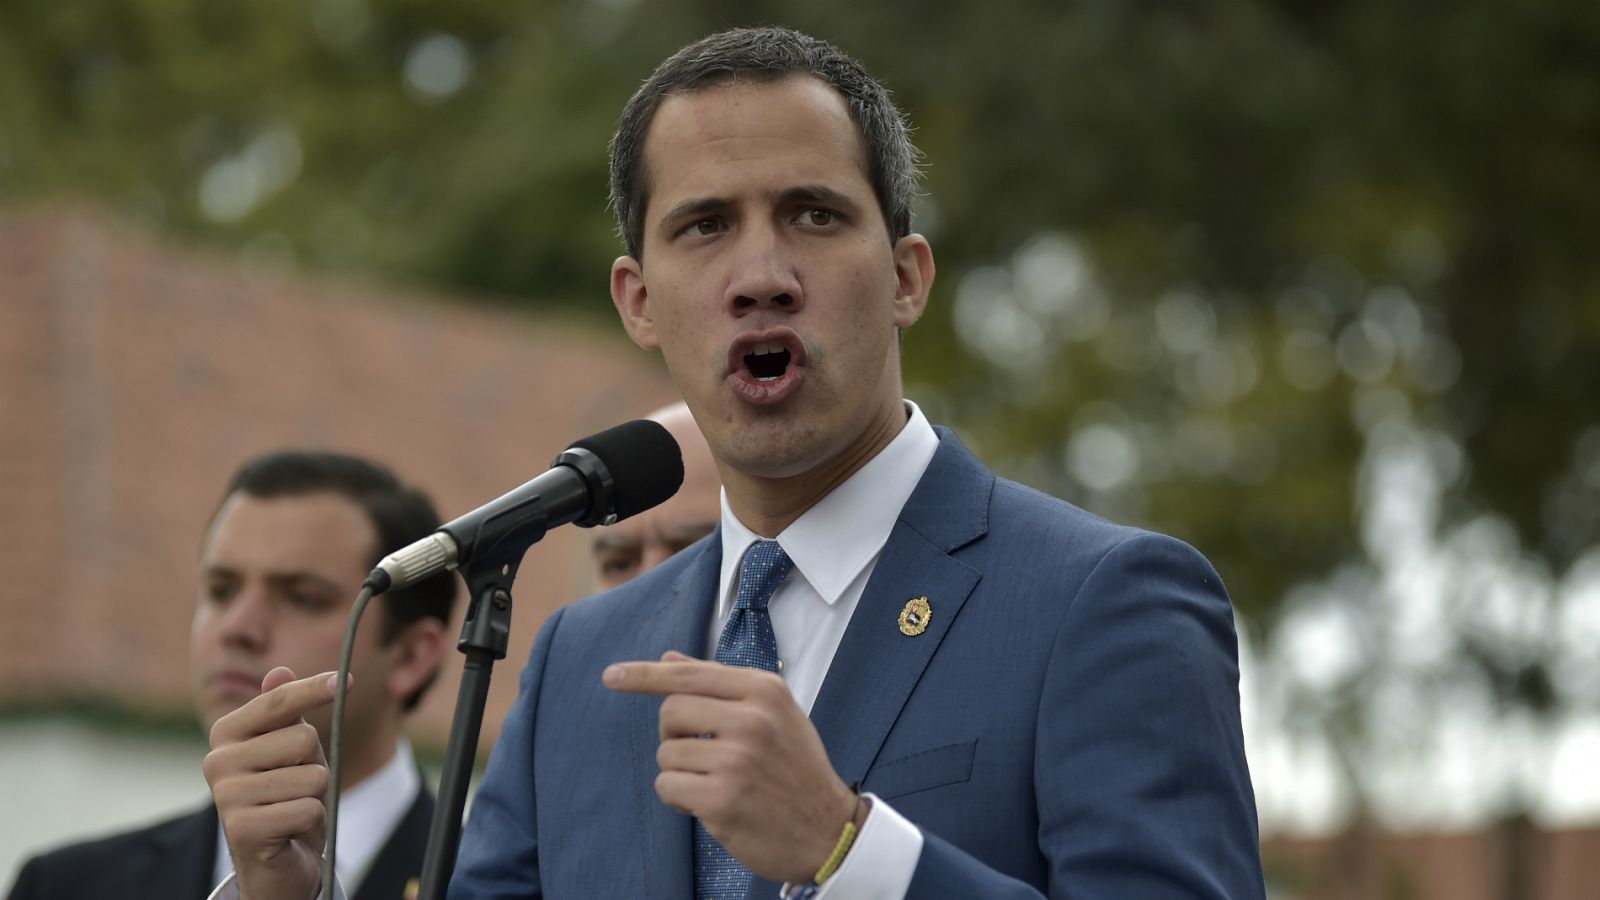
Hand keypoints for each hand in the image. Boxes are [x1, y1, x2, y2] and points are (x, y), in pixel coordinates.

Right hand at [203, 666, 342, 899]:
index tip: (344, 680)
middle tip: (295, 786)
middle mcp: (217, 761)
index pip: (279, 700)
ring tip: (292, 808)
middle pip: (304, 738)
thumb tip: (279, 670)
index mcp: (226, 733)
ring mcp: (226, 796)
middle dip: (314, 764)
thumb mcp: (291, 748)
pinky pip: (310, 809)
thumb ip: (284, 710)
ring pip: (312, 777)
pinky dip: (311, 821)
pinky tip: (289, 831)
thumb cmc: (286, 795)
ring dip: (315, 796)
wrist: (274, 861)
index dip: (314, 689)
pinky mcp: (242, 829)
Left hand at [604, 651, 857, 883]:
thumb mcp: (773, 714)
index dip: (645, 675)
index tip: (612, 676)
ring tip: (715, 782)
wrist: (828, 830)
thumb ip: (720, 686)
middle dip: (674, 735)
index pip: (691, 675)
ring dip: (680, 772)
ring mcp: (738, 760)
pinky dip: (680, 799)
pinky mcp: (723, 799)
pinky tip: (710, 804)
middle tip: (701, 754)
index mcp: (765, 690)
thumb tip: (668, 659)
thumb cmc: (795, 769)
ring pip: (666, 754)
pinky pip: (668, 787)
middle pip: (671, 712)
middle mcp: (753, 719)